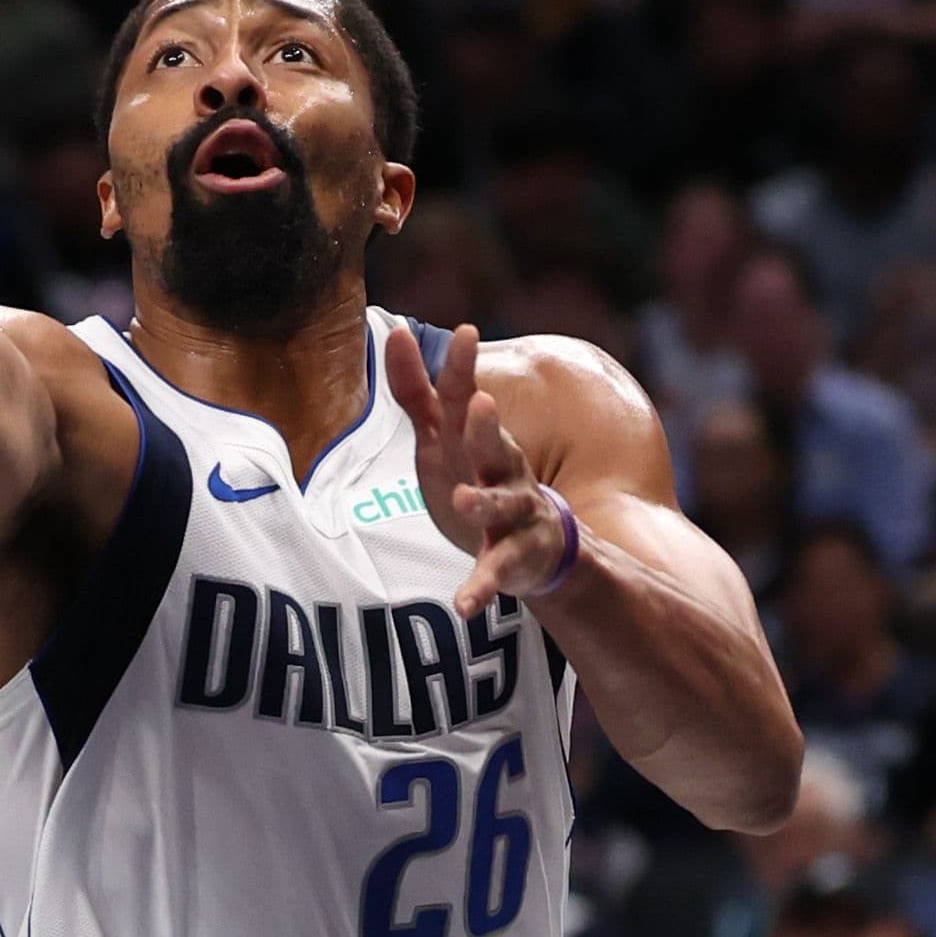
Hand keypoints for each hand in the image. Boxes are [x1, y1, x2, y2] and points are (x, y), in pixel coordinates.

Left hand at [384, 322, 567, 616]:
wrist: (540, 547)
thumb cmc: (482, 478)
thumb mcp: (444, 437)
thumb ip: (418, 392)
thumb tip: (395, 333)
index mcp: (482, 441)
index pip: (468, 400)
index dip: (463, 369)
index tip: (465, 332)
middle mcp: (506, 472)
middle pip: (495, 446)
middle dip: (487, 427)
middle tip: (480, 402)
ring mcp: (516, 516)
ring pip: (503, 507)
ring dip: (483, 502)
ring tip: (464, 499)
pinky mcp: (514, 560)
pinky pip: (496, 573)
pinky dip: (480, 588)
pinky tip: (462, 604)